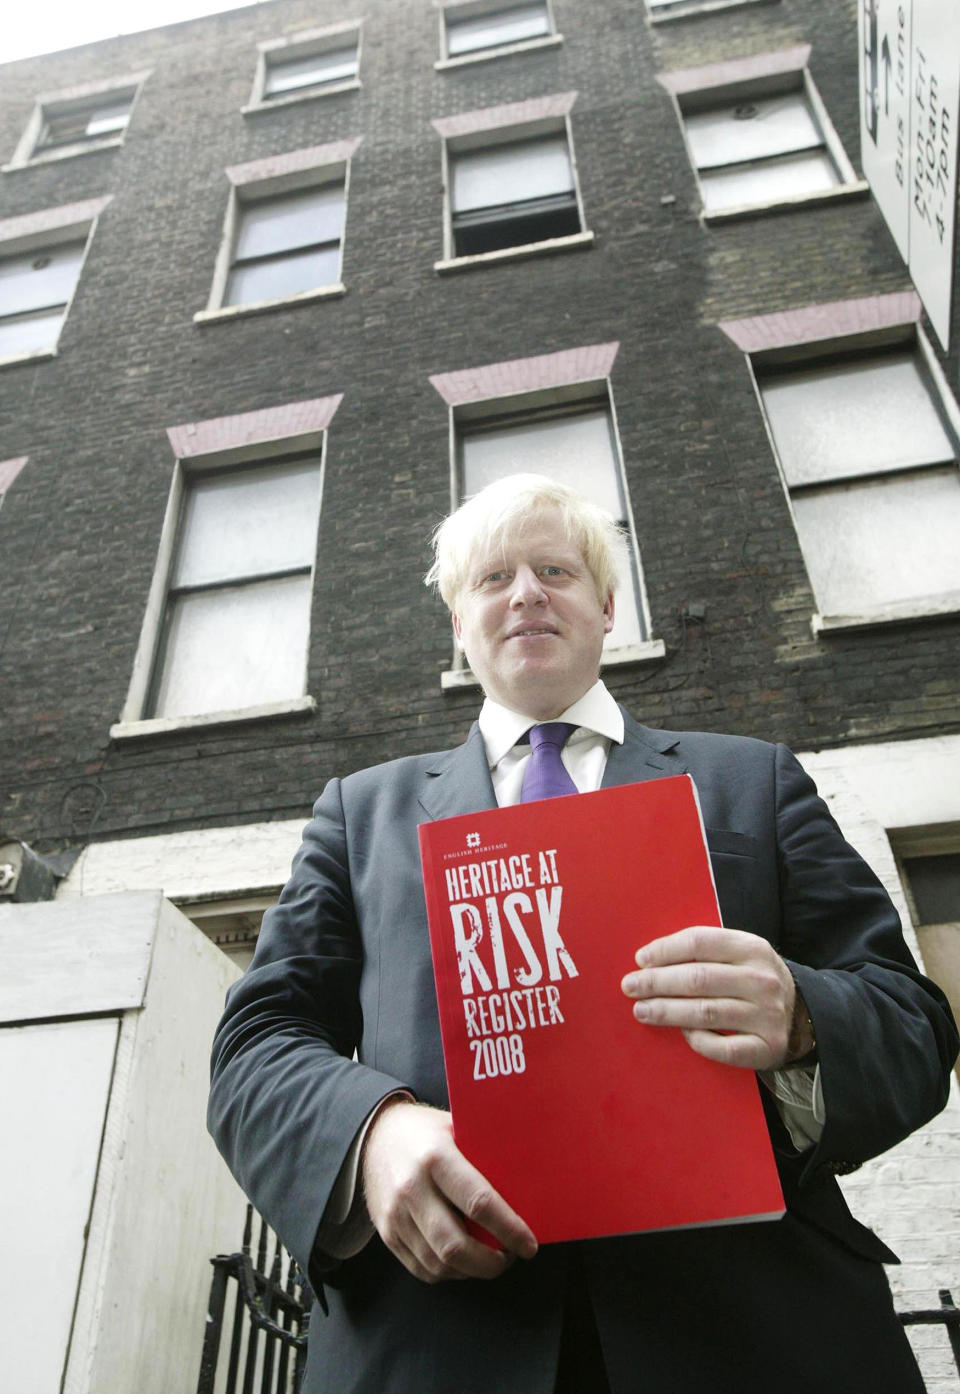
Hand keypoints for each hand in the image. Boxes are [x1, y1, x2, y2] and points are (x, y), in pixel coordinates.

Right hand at [361, 1098, 537, 1283]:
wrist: (373, 1135)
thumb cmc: (426, 1131)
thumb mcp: (456, 1128)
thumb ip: (484, 1155)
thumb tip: (530, 1183)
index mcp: (435, 1157)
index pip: (478, 1202)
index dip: (509, 1229)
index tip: (529, 1244)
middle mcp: (412, 1188)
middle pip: (455, 1245)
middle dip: (491, 1262)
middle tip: (510, 1257)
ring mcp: (396, 1215)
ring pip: (439, 1264)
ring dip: (472, 1271)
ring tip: (492, 1260)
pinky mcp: (387, 1233)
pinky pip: (422, 1268)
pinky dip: (449, 1273)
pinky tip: (465, 1262)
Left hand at [620, 926, 798, 1069]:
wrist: (804, 1015)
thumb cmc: (754, 980)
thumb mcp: (740, 954)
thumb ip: (705, 951)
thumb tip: (650, 960)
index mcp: (752, 948)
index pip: (699, 942)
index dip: (665, 950)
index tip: (640, 960)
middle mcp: (761, 980)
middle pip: (698, 978)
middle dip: (657, 983)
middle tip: (630, 987)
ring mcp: (766, 1015)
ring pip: (705, 1013)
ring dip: (667, 1011)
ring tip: (642, 1010)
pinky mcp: (767, 1047)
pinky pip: (723, 1048)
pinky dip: (698, 1040)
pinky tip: (683, 1033)